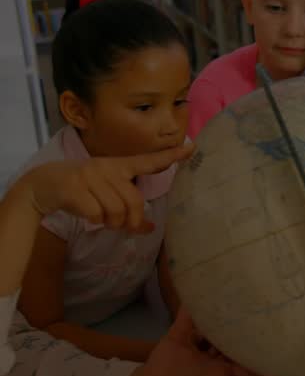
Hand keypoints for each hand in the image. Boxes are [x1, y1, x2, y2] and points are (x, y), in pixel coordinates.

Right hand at [23, 144, 194, 232]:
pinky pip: (96, 215)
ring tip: (101, 218)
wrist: (42, 184)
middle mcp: (106, 168)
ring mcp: (90, 177)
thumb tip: (149, 228)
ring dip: (111, 223)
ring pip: (116, 211)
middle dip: (131, 221)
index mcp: (118, 166)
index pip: (148, 161)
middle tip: (123, 227)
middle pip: (134, 201)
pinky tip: (87, 216)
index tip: (192, 148)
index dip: (170, 157)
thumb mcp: (107, 191)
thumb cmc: (82, 190)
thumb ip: (128, 205)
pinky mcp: (74, 189)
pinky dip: (95, 221)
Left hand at [125, 308, 285, 375]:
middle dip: (266, 363)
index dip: (254, 342)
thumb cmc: (162, 364)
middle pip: (248, 366)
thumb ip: (188, 318)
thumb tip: (194, 290)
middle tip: (286, 356)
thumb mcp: (177, 337)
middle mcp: (222, 371)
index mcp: (216, 357)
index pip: (238, 348)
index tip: (271, 331)